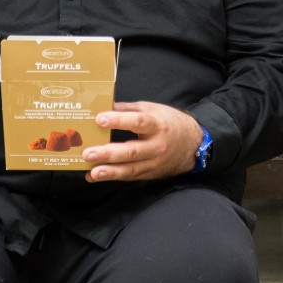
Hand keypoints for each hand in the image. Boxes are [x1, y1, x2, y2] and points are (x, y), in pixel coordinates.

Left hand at [83, 101, 203, 182]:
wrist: (193, 145)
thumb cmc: (169, 123)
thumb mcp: (153, 110)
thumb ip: (128, 109)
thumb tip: (104, 106)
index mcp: (157, 124)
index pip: (138, 122)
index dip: (119, 120)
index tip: (99, 119)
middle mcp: (157, 146)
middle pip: (132, 151)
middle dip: (109, 153)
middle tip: (89, 152)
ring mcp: (154, 162)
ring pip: (130, 169)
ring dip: (110, 172)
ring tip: (92, 172)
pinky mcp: (150, 174)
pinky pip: (129, 177)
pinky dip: (112, 177)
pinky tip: (94, 176)